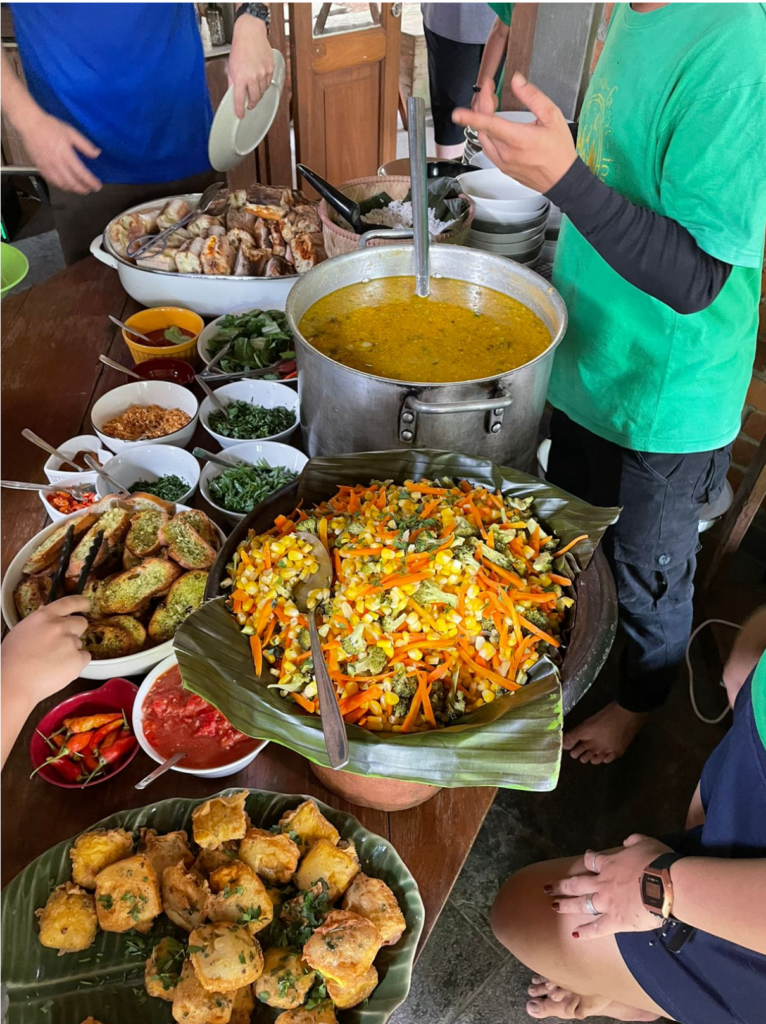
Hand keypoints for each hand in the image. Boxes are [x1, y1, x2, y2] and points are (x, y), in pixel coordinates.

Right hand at [2, 596, 90, 702]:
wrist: (13, 683)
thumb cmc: (11, 661)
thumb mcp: (21, 631)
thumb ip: (39, 623)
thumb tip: (48, 614)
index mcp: (44, 616)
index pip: (69, 602)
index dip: (81, 603)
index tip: (86, 605)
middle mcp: (59, 626)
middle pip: (81, 623)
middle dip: (76, 631)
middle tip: (63, 644)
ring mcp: (70, 642)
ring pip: (79, 644)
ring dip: (71, 651)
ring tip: (52, 663)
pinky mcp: (77, 659)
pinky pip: (84, 658)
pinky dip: (76, 664)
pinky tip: (59, 670)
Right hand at [21, 111, 101, 193]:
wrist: (30, 124)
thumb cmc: (50, 126)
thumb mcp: (71, 132)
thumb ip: (85, 145)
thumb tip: (96, 154)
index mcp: (66, 154)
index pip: (81, 173)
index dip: (90, 182)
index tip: (97, 186)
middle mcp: (57, 163)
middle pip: (72, 182)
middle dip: (83, 189)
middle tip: (90, 190)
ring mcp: (48, 167)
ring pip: (62, 184)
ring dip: (72, 189)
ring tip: (79, 189)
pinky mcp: (40, 167)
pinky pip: (52, 181)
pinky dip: (60, 185)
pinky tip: (65, 185)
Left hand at [229, 14, 273, 118]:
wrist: (250, 32)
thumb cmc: (240, 47)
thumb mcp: (231, 66)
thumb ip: (232, 82)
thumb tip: (234, 94)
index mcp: (240, 77)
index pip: (240, 99)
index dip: (240, 110)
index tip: (240, 115)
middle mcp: (253, 76)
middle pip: (255, 99)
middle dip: (252, 104)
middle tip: (249, 104)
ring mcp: (263, 73)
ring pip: (262, 92)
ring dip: (258, 93)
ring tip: (253, 87)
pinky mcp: (270, 69)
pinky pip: (268, 83)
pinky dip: (264, 84)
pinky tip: (259, 78)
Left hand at [453, 72, 575, 192]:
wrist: (563, 179)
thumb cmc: (559, 150)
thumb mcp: (552, 116)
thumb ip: (532, 97)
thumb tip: (516, 81)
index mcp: (518, 139)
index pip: (488, 125)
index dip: (471, 116)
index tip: (458, 112)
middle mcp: (506, 153)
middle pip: (483, 128)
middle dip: (482, 105)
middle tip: (488, 91)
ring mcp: (502, 162)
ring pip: (483, 139)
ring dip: (482, 120)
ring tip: (489, 105)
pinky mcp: (502, 168)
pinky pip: (488, 149)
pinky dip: (486, 134)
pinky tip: (492, 125)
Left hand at [546, 835, 673, 938]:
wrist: (664, 885)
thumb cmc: (657, 862)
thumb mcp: (645, 843)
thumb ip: (633, 841)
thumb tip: (626, 841)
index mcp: (610, 864)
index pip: (593, 860)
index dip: (588, 858)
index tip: (586, 858)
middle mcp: (603, 883)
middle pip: (577, 883)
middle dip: (562, 885)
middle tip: (548, 888)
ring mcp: (606, 902)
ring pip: (581, 904)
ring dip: (566, 905)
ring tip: (554, 906)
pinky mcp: (615, 921)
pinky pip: (597, 928)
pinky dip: (585, 932)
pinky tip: (574, 934)